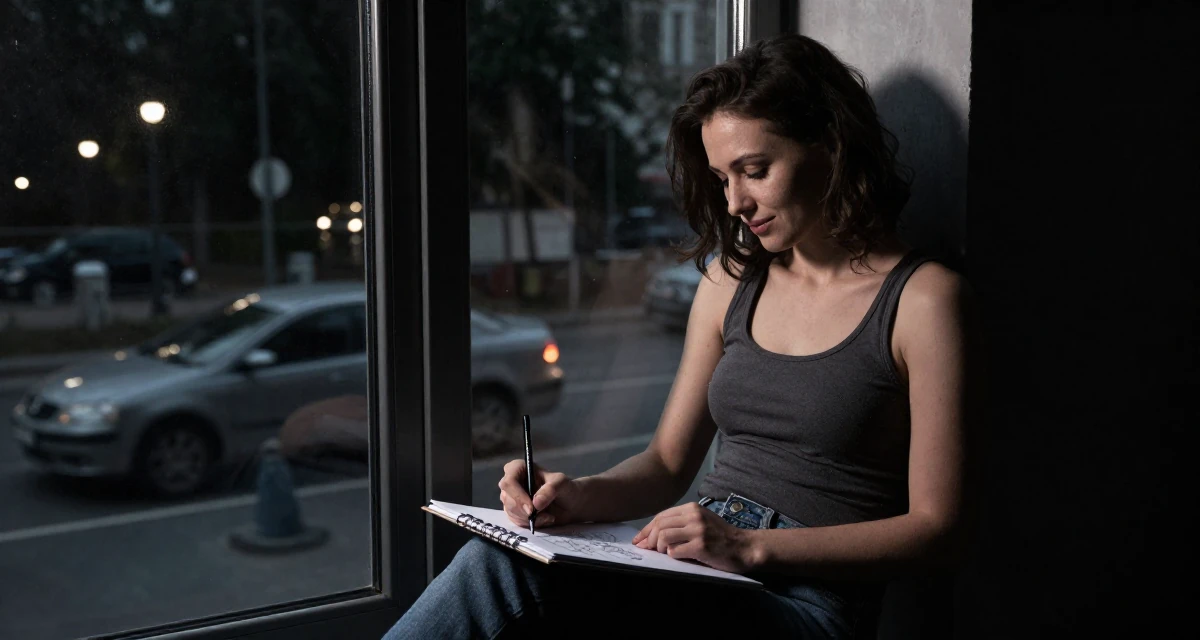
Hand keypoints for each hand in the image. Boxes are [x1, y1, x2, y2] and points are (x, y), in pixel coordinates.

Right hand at [498, 460, 582, 529]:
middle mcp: (512, 482)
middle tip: (543, 515)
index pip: (509, 481)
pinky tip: (545, 519)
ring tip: (548, 516)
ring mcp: (511, 497)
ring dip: (530, 518)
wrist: (570, 504)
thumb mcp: (562, 483)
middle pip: (507, 498)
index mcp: (519, 468)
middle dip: (524, 510)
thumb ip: (550, 489)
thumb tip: (536, 503)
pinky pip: (516, 520)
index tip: (532, 508)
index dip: (517, 495)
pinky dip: (530, 523)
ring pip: (511, 511)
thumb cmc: (565, 488)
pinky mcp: (514, 511)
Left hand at [631, 502, 756, 573]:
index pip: (661, 516)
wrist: (744, 547)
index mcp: (692, 508)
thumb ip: (680, 524)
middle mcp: (694, 516)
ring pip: (664, 537)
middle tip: (647, 549)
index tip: (639, 540)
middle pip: (660, 526)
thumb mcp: (701, 521)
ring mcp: (698, 531)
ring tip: (664, 553)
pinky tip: (678, 556)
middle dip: (649, 539)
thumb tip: (652, 536)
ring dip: (659, 548)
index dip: (647, 529)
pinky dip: (672, 556)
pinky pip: (674, 551)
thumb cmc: (721, 536)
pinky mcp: (700, 546)